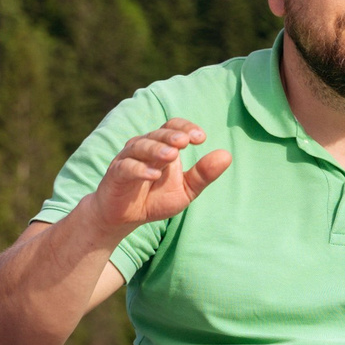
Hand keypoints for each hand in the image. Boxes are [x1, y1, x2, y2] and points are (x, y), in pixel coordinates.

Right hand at [86, 118, 229, 242]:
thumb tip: (227, 155)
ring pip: (140, 146)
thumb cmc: (154, 199)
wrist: (124, 217)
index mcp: (162, 147)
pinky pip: (127, 167)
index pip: (173, 127)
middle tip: (185, 142)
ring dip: (156, 149)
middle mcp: (144, 148)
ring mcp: (128, 159)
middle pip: (157, 134)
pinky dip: (139, 169)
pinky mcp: (116, 175)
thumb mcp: (185, 190)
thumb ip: (203, 174)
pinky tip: (153, 175)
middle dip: (172, 136)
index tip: (201, 138)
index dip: (185, 128)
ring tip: (172, 156)